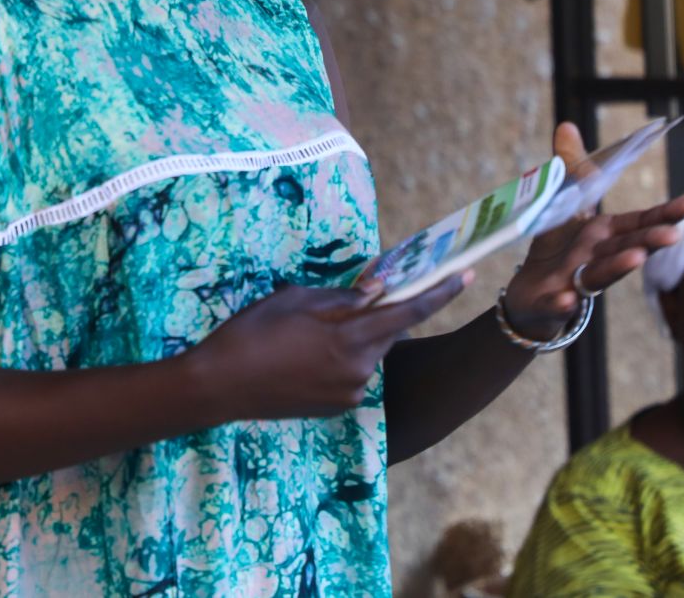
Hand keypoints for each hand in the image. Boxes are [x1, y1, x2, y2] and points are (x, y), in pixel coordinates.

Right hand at [187, 273, 473, 421]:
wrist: (218, 386)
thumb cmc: (251, 333)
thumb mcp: (295, 300)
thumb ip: (342, 298)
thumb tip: (377, 293)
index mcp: (351, 338)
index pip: (408, 312)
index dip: (439, 293)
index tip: (464, 276)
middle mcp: (360, 370)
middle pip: (386, 333)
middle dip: (380, 313)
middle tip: (356, 297)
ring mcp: (349, 394)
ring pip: (368, 354)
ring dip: (356, 336)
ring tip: (310, 330)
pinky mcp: (336, 407)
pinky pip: (353, 374)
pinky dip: (343, 358)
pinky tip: (306, 353)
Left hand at [504, 122, 683, 340]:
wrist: (530, 291)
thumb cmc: (558, 248)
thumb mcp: (563, 204)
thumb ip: (570, 169)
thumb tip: (567, 125)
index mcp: (605, 234)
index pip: (639, 223)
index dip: (664, 214)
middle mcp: (598, 258)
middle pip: (627, 248)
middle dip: (650, 241)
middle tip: (672, 234)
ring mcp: (577, 281)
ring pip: (601, 275)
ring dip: (618, 267)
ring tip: (636, 259)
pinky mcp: (551, 301)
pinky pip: (556, 303)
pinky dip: (562, 303)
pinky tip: (565, 300)